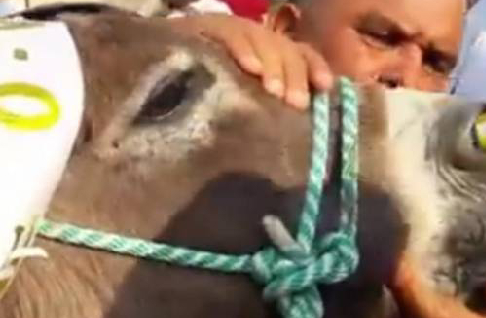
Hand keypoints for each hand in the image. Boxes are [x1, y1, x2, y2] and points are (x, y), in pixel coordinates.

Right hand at [171, 14, 332, 108]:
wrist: (161, 56)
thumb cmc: (205, 85)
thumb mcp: (240, 93)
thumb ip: (265, 101)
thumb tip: (295, 122)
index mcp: (269, 50)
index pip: (301, 53)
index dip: (315, 68)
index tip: (324, 88)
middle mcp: (257, 37)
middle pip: (285, 49)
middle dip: (294, 76)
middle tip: (295, 103)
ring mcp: (235, 29)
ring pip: (264, 41)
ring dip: (272, 67)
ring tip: (273, 91)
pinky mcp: (210, 27)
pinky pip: (232, 36)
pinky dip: (244, 51)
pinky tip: (249, 69)